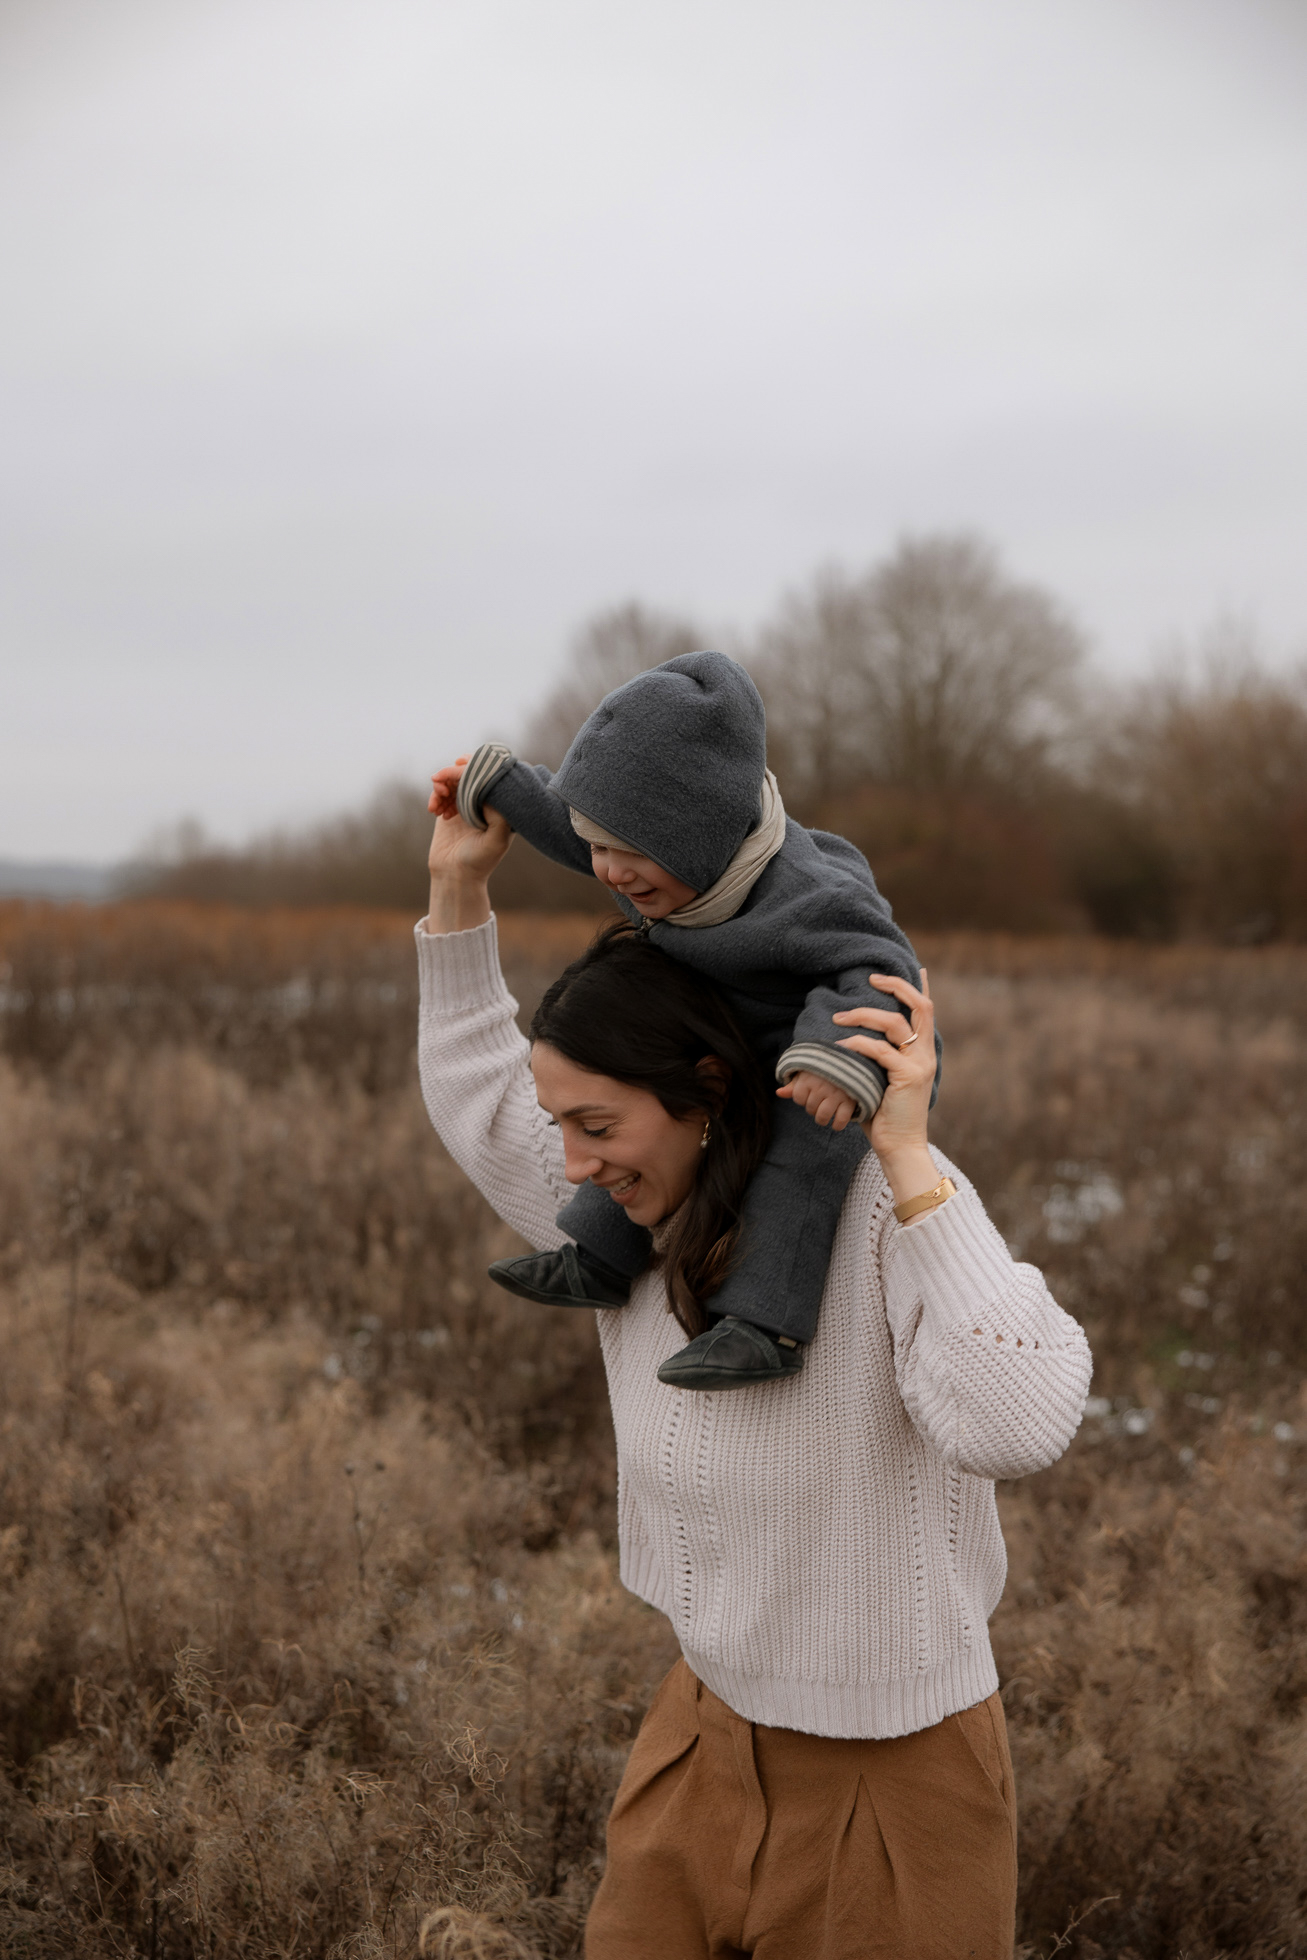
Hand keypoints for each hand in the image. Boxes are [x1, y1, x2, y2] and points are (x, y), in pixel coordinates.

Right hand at [425, 767, 513, 932]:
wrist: (455, 877)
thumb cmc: (480, 862)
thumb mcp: (497, 840)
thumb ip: (499, 816)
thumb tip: (488, 789)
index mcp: (499, 807)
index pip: (490, 778)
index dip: (476, 767)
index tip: (461, 765)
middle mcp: (484, 804)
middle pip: (470, 776)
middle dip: (454, 773)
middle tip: (442, 780)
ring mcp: (466, 806)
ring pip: (453, 782)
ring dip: (442, 784)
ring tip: (438, 797)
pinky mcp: (449, 811)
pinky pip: (441, 794)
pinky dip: (435, 796)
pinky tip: (433, 810)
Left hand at [776, 1069, 858, 1131]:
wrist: (850, 1062)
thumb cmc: (824, 1070)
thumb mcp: (807, 1073)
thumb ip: (793, 1084)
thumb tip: (779, 1093)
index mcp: (809, 1078)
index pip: (798, 1098)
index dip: (802, 1098)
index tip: (810, 1093)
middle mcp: (821, 1087)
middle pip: (810, 1109)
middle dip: (813, 1108)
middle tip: (820, 1102)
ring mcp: (836, 1094)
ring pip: (822, 1116)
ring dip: (822, 1119)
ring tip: (825, 1115)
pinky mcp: (849, 1101)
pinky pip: (841, 1120)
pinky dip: (838, 1125)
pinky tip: (836, 1123)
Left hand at [832, 970, 937, 1203]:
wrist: (899, 1147)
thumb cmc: (883, 1116)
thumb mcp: (878, 1081)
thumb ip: (871, 1061)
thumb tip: (844, 1047)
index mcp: (922, 1052)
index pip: (926, 1011)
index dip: (920, 987)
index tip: (916, 967)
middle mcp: (925, 1054)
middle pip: (921, 1006)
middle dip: (896, 986)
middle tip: (870, 979)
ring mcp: (919, 1065)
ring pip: (896, 1023)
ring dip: (865, 1014)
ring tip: (839, 1016)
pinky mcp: (907, 1077)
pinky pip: (880, 1050)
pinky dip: (858, 1044)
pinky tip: (841, 1046)